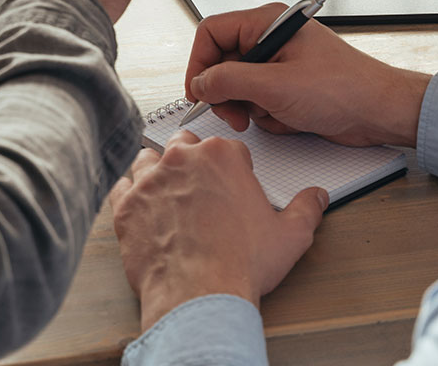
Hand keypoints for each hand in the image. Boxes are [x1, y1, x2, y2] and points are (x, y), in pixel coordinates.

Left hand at [109, 130, 327, 330]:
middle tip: (201, 187)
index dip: (233, 167)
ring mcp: (149, 180)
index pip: (228, 147)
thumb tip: (317, 197)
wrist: (199, 295)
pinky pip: (121, 186)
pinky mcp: (125, 205)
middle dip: (192, 159)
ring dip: (157, 171)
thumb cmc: (241, 264)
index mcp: (222, 156)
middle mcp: (181, 159)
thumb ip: (306, 209)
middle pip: (184, 143)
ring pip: (148, 159)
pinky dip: (129, 194)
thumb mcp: (290, 236)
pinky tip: (142, 207)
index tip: (233, 185)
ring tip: (169, 193)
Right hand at [185, 3, 431, 146]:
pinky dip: (268, 115)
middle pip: (222, 62)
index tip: (198, 92)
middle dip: (226, 93)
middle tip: (234, 114)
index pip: (212, 32)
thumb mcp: (276, 86)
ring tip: (271, 115)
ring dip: (249, 108)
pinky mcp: (288, 87)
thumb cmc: (344, 89)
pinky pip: (258, 101)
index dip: (199, 63)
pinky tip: (290, 119)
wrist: (380, 112)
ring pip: (238, 86)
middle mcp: (271, 39)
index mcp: (268, 22)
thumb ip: (229, 81)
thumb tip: (200, 83)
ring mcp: (279, 64)